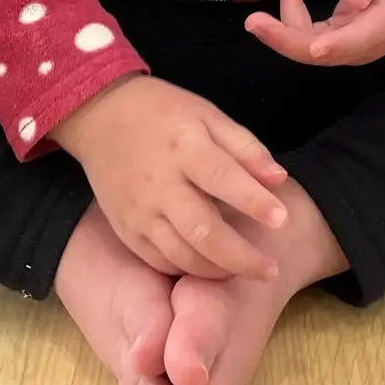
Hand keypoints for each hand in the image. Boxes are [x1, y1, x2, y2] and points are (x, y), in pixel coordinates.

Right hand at [50, 75, 289, 280]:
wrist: (101, 116)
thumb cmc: (164, 113)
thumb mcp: (207, 115)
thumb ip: (245, 147)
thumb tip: (279, 180)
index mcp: (184, 147)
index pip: (223, 178)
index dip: (254, 202)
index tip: (283, 220)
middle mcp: (160, 183)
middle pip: (203, 231)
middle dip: (241, 257)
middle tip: (270, 270)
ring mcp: (139, 211)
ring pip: (182, 255)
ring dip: (218, 270)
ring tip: (246, 271)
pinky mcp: (126, 229)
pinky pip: (159, 261)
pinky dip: (188, 270)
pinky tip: (210, 266)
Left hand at [246, 0, 384, 66]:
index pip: (349, 44)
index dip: (317, 47)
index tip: (295, 41)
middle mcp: (370, 41)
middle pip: (321, 53)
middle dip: (284, 40)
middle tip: (252, 20)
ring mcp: (358, 40)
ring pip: (313, 46)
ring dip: (287, 22)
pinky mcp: (348, 33)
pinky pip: (314, 35)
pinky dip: (296, 14)